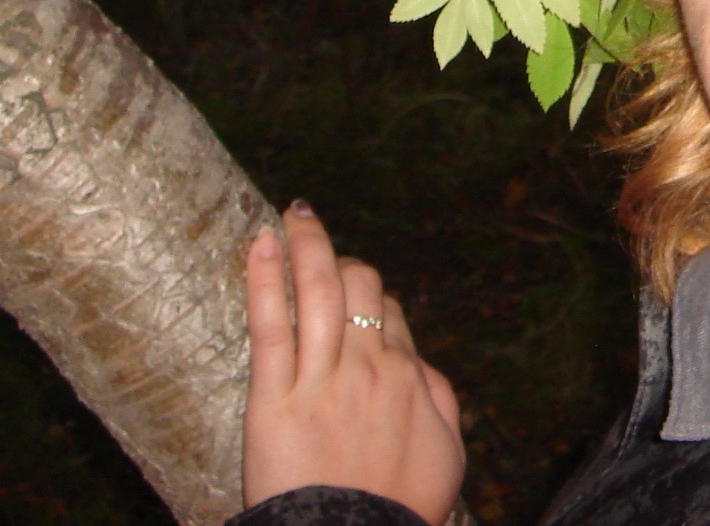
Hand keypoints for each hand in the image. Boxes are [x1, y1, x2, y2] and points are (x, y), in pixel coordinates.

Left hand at [243, 202, 465, 524]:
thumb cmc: (400, 507)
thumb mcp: (445, 451)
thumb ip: (437, 398)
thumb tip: (419, 363)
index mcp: (407, 376)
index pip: (389, 313)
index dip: (372, 299)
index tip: (355, 298)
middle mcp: (367, 366)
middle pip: (359, 288)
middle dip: (342, 261)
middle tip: (322, 250)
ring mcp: (321, 378)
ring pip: (319, 292)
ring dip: (309, 244)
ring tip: (298, 213)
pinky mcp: (274, 398)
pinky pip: (270, 325)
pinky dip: (266, 279)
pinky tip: (264, 242)